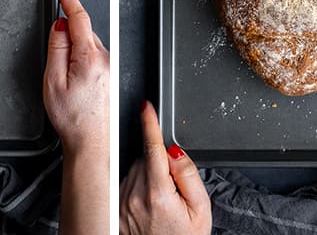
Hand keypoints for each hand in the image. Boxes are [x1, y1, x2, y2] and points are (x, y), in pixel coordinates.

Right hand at [44, 0, 109, 155]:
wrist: (93, 145)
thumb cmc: (73, 119)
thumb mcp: (53, 80)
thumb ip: (56, 46)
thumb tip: (60, 24)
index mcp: (89, 57)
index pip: (79, 17)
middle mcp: (106, 59)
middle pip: (84, 30)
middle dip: (69, 32)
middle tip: (56, 59)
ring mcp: (112, 68)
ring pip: (89, 44)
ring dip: (77, 49)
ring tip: (67, 80)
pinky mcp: (113, 76)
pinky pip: (95, 57)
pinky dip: (84, 60)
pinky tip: (78, 83)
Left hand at [119, 102, 211, 234]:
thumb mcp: (201, 210)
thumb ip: (189, 175)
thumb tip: (174, 150)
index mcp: (158, 193)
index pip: (152, 148)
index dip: (150, 124)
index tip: (146, 106)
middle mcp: (135, 194)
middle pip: (145, 158)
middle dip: (158, 163)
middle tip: (172, 189)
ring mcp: (122, 200)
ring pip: (134, 169)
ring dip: (147, 175)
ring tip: (161, 202)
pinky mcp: (115, 204)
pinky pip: (126, 182)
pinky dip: (137, 186)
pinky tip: (148, 205)